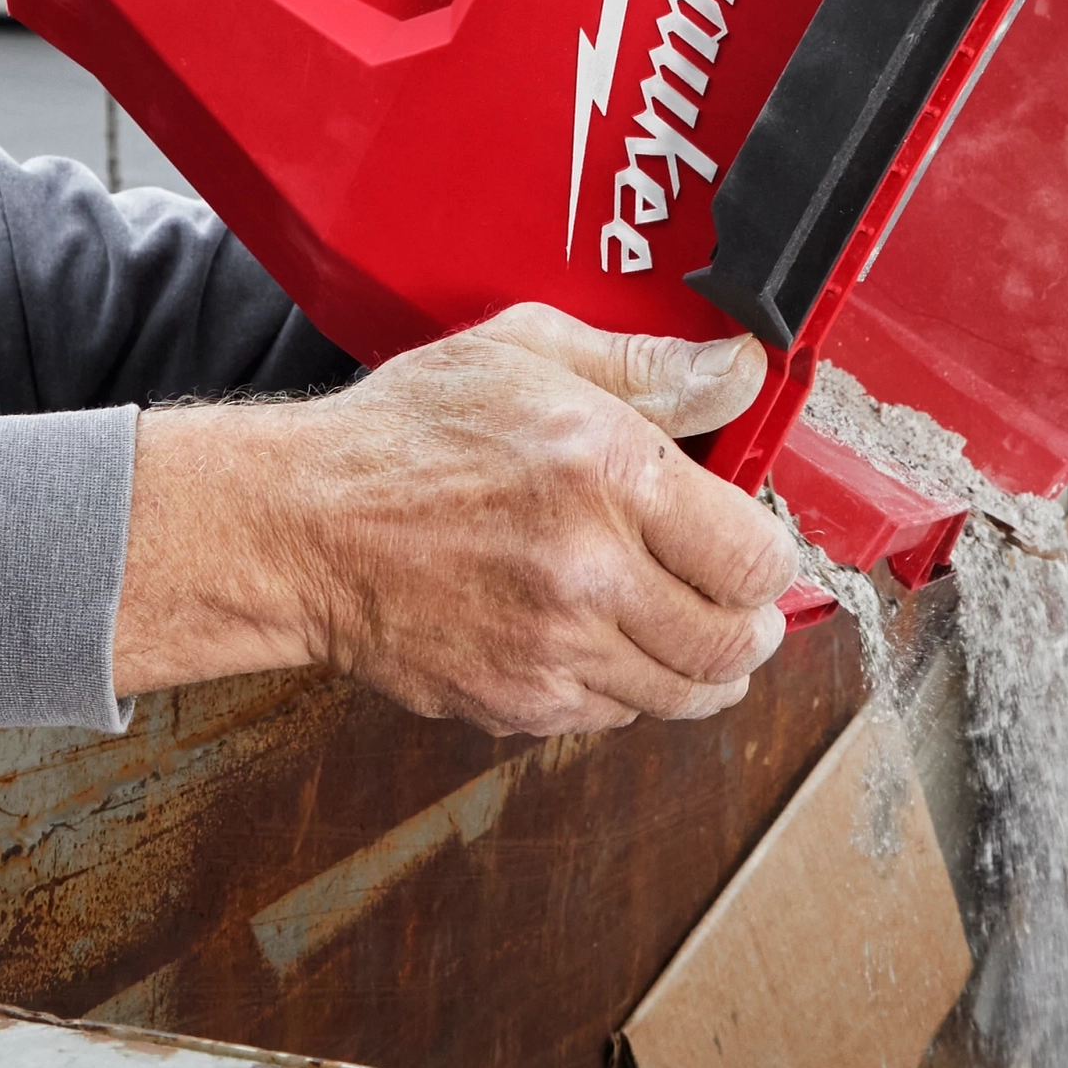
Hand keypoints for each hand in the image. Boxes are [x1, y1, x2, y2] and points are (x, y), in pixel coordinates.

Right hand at [116, 306, 801, 735]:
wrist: (299, 527)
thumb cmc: (404, 433)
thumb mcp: (525, 351)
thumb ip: (649, 366)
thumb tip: (742, 365)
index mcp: (606, 472)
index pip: (757, 556)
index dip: (768, 553)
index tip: (750, 537)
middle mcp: (589, 571)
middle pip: (739, 643)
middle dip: (750, 621)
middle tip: (729, 592)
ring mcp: (555, 650)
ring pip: (688, 694)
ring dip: (698, 662)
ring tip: (672, 619)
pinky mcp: (520, 704)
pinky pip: (619, 716)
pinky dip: (627, 686)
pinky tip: (597, 636)